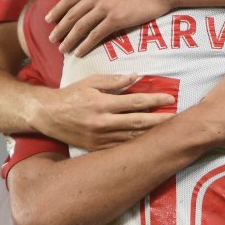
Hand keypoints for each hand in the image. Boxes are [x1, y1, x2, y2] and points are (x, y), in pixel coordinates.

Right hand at [32, 73, 174, 149]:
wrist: (47, 115)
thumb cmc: (70, 95)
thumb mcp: (90, 82)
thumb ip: (113, 80)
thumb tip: (136, 76)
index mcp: (102, 104)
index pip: (135, 102)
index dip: (155, 100)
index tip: (170, 98)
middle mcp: (102, 123)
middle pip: (138, 122)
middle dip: (160, 120)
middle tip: (177, 117)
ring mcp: (100, 138)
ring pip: (132, 137)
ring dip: (151, 133)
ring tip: (167, 129)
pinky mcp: (97, 148)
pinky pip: (121, 147)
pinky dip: (136, 143)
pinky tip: (148, 140)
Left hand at [46, 0, 172, 55]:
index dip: (57, 10)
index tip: (48, 19)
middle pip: (71, 15)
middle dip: (60, 29)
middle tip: (52, 40)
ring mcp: (105, 8)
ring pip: (80, 27)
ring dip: (69, 40)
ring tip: (63, 50)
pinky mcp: (115, 20)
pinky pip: (95, 35)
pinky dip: (85, 45)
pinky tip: (80, 52)